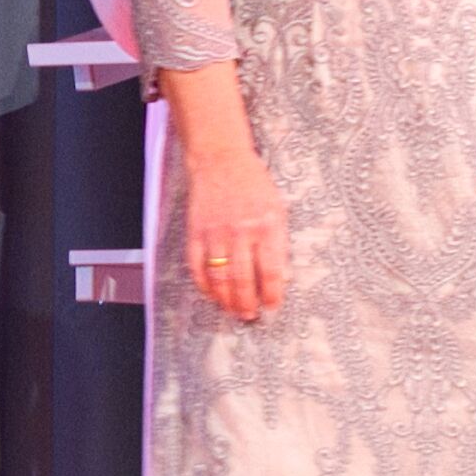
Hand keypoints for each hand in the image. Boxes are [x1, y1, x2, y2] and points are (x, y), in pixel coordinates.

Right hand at [176, 137, 291, 323]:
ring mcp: (216, 232)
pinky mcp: (195, 232)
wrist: (220, 159)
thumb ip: (278, 241)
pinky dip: (204, 285)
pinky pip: (197, 267)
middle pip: (243, 280)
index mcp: (267, 225)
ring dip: (226, 300)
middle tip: (250, 316)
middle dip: (247, 304)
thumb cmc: (254, 185)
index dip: (272, 295)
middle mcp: (241, 231)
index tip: (272, 307)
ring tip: (233, 310)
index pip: (272, 271)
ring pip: (219, 279)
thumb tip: (280, 278)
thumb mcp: (277, 209)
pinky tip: (212, 294)